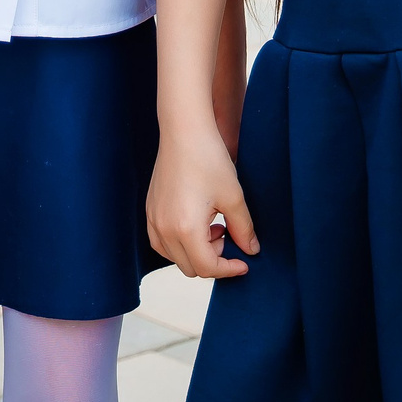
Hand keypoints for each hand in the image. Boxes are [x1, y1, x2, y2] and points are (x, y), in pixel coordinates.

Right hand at [146, 124, 256, 278]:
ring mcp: (154, 220)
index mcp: (186, 228)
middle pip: (191, 267)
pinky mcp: (150, 211)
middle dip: (214, 260)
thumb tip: (250, 250)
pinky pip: (162, 242)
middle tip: (229, 237)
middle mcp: (164, 228)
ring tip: (213, 228)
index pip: (207, 268)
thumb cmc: (208, 159)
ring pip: (175, 257)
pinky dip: (180, 243)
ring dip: (196, 252)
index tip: (244, 263)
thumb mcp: (233, 197)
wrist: (184, 132)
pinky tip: (196, 223)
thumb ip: (243, 229)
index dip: (229, 270)